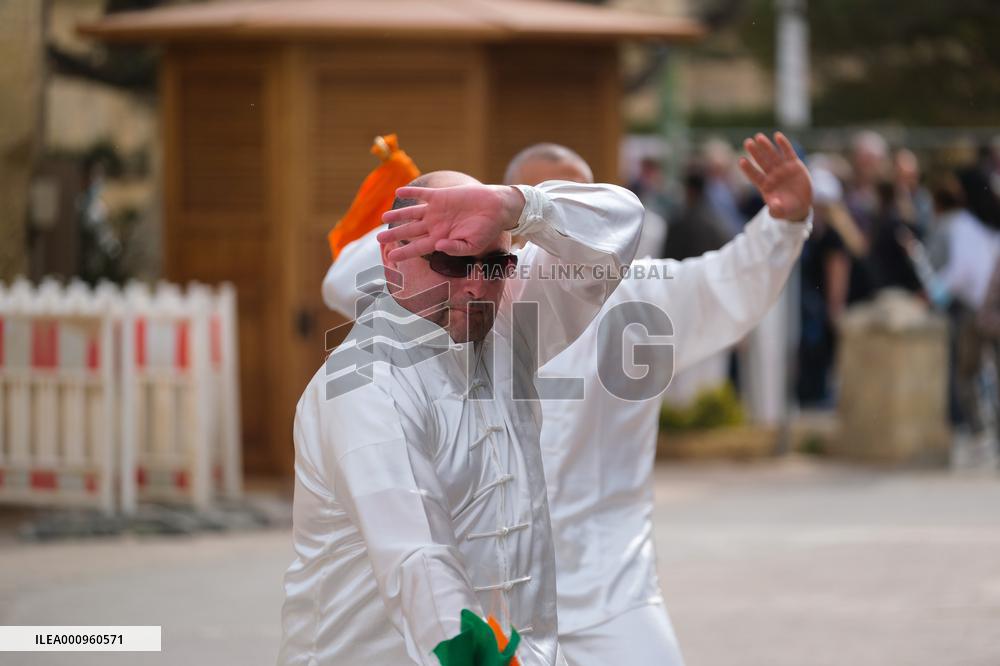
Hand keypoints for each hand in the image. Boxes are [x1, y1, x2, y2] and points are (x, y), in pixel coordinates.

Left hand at [377, 184, 524, 261]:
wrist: (496, 208)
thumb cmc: (487, 230)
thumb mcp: (473, 246)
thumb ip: (455, 248)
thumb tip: (438, 247)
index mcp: (441, 240)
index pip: (418, 248)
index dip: (404, 252)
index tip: (390, 257)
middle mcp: (435, 226)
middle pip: (410, 232)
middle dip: (394, 235)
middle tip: (379, 240)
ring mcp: (436, 211)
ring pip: (412, 213)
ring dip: (398, 215)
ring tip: (383, 218)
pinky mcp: (440, 196)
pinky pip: (422, 195)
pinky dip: (410, 192)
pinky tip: (398, 192)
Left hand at [739, 132, 812, 221]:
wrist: (800, 206)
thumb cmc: (786, 209)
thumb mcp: (781, 212)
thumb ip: (776, 210)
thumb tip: (773, 206)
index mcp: (765, 186)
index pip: (754, 175)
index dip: (748, 168)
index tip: (741, 160)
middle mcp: (771, 175)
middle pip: (761, 162)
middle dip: (754, 152)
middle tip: (747, 142)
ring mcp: (782, 169)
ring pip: (773, 155)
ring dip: (766, 146)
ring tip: (759, 136)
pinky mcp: (794, 165)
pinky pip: (788, 153)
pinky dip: (783, 144)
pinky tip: (777, 136)